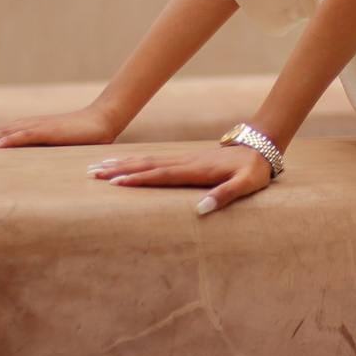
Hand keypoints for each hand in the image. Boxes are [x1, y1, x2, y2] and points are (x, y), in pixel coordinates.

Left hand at [0, 103, 121, 150]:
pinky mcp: (46, 131)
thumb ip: (41, 156)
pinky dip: (3, 142)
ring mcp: (35, 127)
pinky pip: (20, 137)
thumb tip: (29, 172)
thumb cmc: (82, 137)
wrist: (103, 120)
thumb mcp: (55, 149)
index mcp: (26, 131)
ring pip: (0, 134)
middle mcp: (26, 126)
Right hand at [87, 144, 272, 214]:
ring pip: (150, 160)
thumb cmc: (255, 170)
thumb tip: (200, 210)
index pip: (162, 175)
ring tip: (100, 165)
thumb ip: (226, 195)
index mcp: (197, 170)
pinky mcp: (187, 158)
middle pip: (148, 165)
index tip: (115, 182)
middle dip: (120, 168)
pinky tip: (126, 161)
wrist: (261, 146)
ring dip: (124, 162)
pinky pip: (157, 159)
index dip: (139, 179)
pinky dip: (138, 160)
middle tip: (93, 172)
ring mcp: (186, 158)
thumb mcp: (247, 184)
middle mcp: (187, 162)